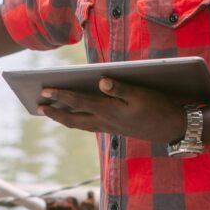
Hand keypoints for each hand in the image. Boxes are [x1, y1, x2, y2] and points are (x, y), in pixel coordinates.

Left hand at [37, 78, 186, 142]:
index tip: (43, 91)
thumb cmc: (157, 106)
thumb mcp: (140, 93)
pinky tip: (76, 116)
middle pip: (72, 119)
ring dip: (63, 118)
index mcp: (108, 110)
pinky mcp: (115, 129)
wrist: (172, 128)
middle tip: (37, 106)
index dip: (59, 96)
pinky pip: (89, 126)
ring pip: (80, 124)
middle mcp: (105, 121)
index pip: (77, 102)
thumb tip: (101, 81)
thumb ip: (119, 87)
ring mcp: (109, 127)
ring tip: (51, 112)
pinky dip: (77, 121)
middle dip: (54, 113)